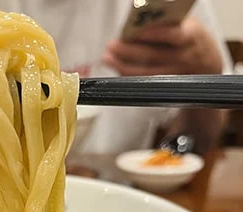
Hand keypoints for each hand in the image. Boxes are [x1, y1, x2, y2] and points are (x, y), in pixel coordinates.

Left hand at [102, 18, 222, 75]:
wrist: (208, 66)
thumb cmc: (192, 40)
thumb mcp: (188, 26)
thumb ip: (166, 24)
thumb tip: (140, 20)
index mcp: (190, 37)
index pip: (171, 35)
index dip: (151, 33)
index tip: (132, 31)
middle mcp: (182, 58)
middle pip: (152, 56)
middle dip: (128, 51)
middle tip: (111, 45)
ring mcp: (173, 75)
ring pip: (144, 73)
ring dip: (122, 66)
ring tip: (107, 58)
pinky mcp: (165, 87)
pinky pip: (143, 82)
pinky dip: (128, 75)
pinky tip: (117, 68)